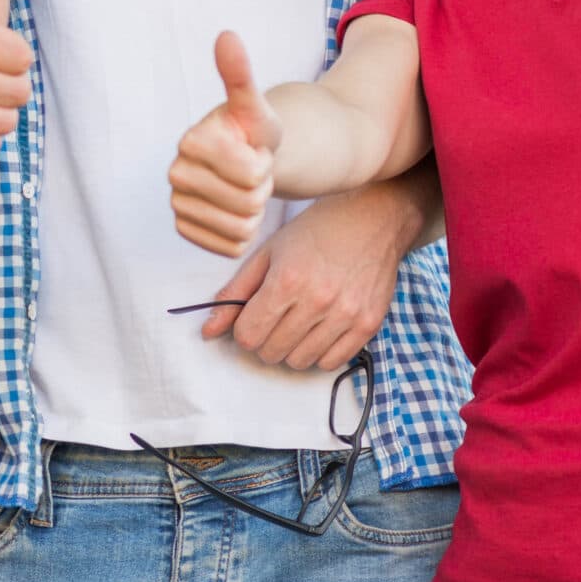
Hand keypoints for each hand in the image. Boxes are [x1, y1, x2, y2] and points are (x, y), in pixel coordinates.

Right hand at [169, 32, 280, 257]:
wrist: (246, 159)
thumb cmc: (253, 132)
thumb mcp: (255, 106)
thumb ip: (239, 74)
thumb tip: (226, 35)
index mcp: (190, 142)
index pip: (251, 173)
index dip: (264, 163)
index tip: (254, 150)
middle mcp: (175, 175)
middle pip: (247, 203)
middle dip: (261, 189)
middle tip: (252, 171)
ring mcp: (177, 205)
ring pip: (240, 229)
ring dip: (253, 212)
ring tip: (245, 189)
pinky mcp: (185, 231)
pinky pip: (230, 247)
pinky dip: (243, 234)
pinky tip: (235, 210)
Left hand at [196, 185, 410, 370]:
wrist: (373, 218)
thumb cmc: (315, 231)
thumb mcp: (268, 252)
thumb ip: (235, 293)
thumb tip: (208, 331)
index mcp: (287, 280)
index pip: (248, 335)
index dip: (243, 330)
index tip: (252, 317)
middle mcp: (318, 301)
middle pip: (272, 352)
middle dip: (265, 340)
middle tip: (274, 318)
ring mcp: (347, 315)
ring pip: (300, 362)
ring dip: (291, 348)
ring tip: (297, 322)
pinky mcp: (369, 324)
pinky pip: (332, 363)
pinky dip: (320, 353)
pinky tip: (319, 329)